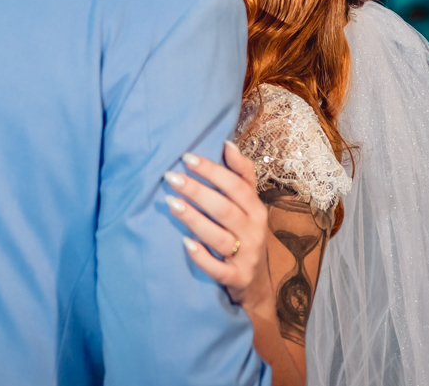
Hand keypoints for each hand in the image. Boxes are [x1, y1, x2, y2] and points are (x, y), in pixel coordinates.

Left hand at [164, 141, 272, 312]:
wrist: (257, 285)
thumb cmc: (247, 235)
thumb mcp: (250, 206)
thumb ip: (241, 175)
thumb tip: (227, 143)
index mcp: (256, 209)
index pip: (236, 185)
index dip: (211, 170)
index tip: (186, 157)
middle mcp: (254, 231)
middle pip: (225, 208)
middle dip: (197, 191)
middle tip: (171, 177)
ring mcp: (246, 256)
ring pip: (219, 237)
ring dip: (194, 219)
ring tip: (171, 203)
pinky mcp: (237, 278)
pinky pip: (218, 269)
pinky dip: (202, 257)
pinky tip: (185, 244)